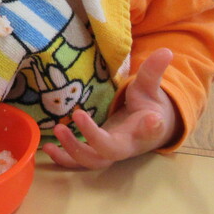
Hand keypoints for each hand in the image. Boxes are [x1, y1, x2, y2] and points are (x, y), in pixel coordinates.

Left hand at [43, 48, 179, 168]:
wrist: (148, 128)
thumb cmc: (148, 106)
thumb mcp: (151, 88)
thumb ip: (154, 72)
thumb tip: (166, 51)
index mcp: (145, 130)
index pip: (150, 131)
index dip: (150, 128)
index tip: (152, 119)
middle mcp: (126, 145)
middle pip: (111, 150)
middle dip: (93, 137)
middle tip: (78, 115)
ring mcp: (109, 152)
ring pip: (93, 161)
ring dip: (73, 150)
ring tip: (57, 131)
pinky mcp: (95, 152)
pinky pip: (79, 162)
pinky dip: (64, 158)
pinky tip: (47, 147)